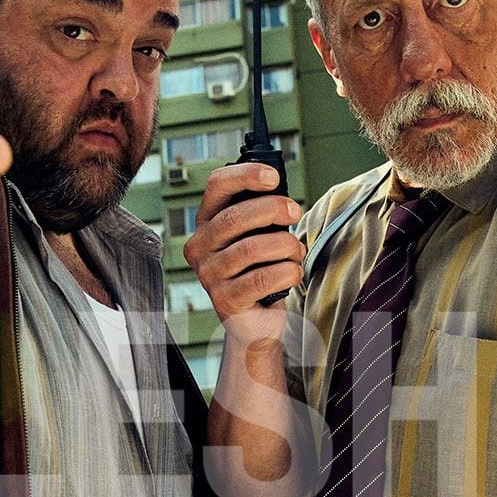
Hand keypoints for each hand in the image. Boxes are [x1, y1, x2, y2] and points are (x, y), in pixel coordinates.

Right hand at [182, 163, 303, 341]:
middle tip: (294, 212)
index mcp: (207, 223)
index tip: (273, 178)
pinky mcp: (225, 300)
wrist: (256, 321)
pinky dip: (286, 272)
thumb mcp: (257, 237)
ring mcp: (209, 275)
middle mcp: (201, 247)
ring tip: (295, 251)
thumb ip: (262, 216)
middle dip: (272, 209)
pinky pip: (261, 278)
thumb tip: (284, 199)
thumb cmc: (258, 272)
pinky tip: (293, 272)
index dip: (245, 176)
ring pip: (251, 248)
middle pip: (234, 217)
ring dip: (284, 246)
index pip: (217, 187)